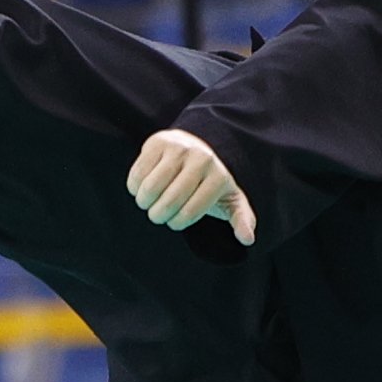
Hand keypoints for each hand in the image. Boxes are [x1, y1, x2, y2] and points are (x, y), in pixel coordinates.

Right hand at [125, 126, 254, 244]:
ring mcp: (178, 148)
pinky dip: (134, 188)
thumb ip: (241, 219)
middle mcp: (201, 160)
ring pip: (150, 187)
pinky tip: (142, 189)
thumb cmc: (211, 181)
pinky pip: (138, 173)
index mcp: (219, 177)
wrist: (198, 145)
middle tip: (157, 216)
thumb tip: (247, 239)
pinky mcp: (158, 142)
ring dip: (144, 203)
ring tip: (148, 203)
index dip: (177, 224)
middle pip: (169, 201)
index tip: (174, 222)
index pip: (190, 213)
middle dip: (158, 216)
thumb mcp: (231, 199)